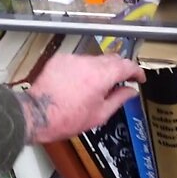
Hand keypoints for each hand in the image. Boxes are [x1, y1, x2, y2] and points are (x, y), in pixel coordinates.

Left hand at [16, 52, 145, 144]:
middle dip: (119, 69)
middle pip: (112, 59)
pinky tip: (78, 84)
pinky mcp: (60, 59)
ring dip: (99, 69)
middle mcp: (88, 63)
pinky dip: (82, 69)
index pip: (127, 65)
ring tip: (95, 87)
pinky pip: (78, 61)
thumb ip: (118, 99)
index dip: (137, 71)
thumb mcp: (99, 115)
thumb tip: (130, 92)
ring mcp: (73, 59)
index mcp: (101, 76)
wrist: (37, 114)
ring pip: (94, 59)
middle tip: (121, 82)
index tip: (139, 78)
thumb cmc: (66, 118)